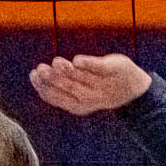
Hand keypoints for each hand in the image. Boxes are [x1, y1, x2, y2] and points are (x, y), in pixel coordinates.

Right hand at [29, 53, 151, 112]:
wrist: (133, 88)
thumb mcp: (79, 88)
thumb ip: (62, 82)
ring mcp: (101, 84)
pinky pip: (99, 67)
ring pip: (81, 78)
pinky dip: (88, 64)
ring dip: (67, 71)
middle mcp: (89, 96)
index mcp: (78, 105)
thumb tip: (37, 74)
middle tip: (40, 69)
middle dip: (53, 78)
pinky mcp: (112, 70)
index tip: (33, 74)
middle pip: (68, 87)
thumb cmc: (99, 86)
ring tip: (56, 63)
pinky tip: (76, 60)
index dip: (43, 87)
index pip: (57, 98)